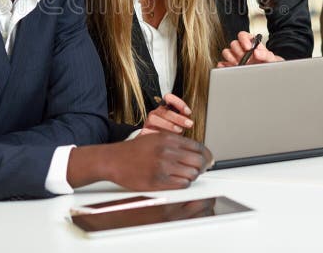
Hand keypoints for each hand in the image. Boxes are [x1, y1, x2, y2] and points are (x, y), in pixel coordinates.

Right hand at [67, 132, 212, 190]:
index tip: (208, 159)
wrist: (113, 160)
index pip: (198, 147)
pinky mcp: (158, 181)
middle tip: (200, 169)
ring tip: (185, 175)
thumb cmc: (134, 150)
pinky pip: (182, 184)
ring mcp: (162, 166)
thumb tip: (197, 152)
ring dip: (192, 176)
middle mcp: (167, 151)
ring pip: (192, 174)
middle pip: (198, 161)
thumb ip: (175, 143)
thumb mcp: (156, 138)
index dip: (206, 155)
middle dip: (202, 167)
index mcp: (168, 138)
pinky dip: (183, 184)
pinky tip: (177, 181)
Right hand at [140, 94, 192, 135]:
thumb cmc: (168, 133)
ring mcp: (149, 121)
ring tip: (179, 131)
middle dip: (178, 117)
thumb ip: (183, 121)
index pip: (169, 98)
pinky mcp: (144, 130)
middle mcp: (156, 113)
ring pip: (155, 118)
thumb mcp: (178, 125)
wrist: (154, 144)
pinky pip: (149, 130)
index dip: (179, 103)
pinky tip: (166, 138)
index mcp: (165, 108)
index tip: (188, 112)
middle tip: (189, 124)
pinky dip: (159, 133)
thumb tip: (191, 122)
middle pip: (165, 110)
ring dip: (169, 125)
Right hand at [218, 31, 283, 66]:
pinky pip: (223, 64)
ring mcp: (236, 58)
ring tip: (239, 64)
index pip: (243, 35)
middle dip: (238, 51)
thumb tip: (256, 52)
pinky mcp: (231, 66)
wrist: (270, 77)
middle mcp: (242, 49)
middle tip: (245, 59)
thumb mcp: (272, 59)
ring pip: (226, 52)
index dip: (244, 40)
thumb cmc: (270, 65)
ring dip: (231, 58)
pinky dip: (223, 66)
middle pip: (233, 44)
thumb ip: (266, 54)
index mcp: (251, 43)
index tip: (248, 47)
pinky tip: (230, 69)